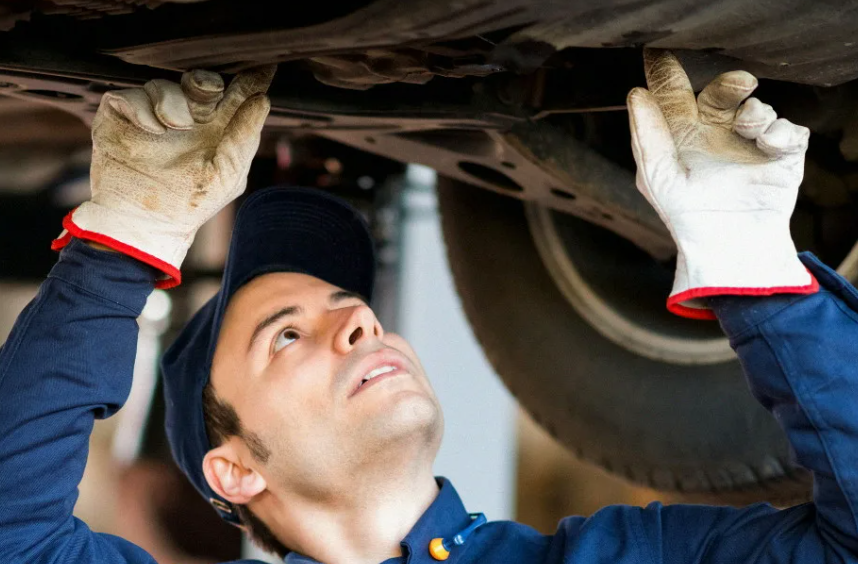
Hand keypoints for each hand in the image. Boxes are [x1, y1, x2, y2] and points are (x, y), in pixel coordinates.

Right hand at [53, 66, 275, 287]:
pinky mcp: (121, 117)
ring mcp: (153, 116)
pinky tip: (152, 129)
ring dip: (172, 102)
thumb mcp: (226, 175)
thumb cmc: (190, 205)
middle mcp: (187, 117)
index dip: (250, 79)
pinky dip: (141, 108)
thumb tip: (263, 100)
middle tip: (209, 92)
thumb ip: (244, 138)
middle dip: (205, 81)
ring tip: (175, 128)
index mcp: (217, 129)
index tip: (265, 65)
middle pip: (200, 81)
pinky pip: (129, 94)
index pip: (236, 96)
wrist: (144, 224)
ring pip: (164, 85)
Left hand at [627, 49, 815, 318]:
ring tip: (750, 124)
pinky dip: (780, 132)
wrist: (726, 248)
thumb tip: (636, 94)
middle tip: (738, 83)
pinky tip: (769, 143)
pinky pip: (787, 130)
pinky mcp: (781, 155)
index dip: (667, 75)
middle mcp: (716, 133)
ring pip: (757, 107)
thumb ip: (646, 135)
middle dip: (729, 84)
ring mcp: (749, 143)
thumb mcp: (657, 176)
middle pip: (722, 93)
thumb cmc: (686, 215)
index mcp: (683, 134)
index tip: (659, 56)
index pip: (675, 95)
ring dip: (755, 110)